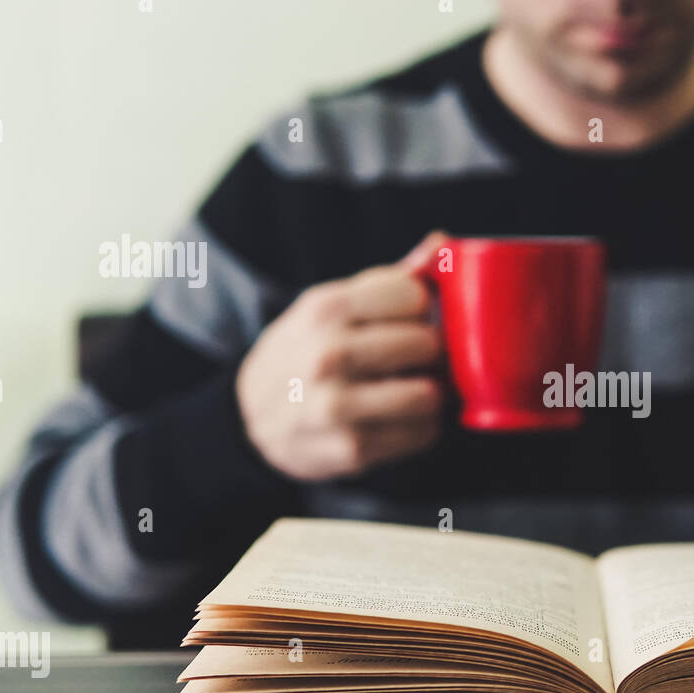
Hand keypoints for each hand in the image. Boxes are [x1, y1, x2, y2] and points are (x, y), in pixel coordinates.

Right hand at [235, 231, 448, 480]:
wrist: (251, 416)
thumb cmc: (305, 351)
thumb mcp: (329, 307)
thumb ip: (388, 280)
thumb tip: (442, 243)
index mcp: (325, 309)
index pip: (412, 294)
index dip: (423, 307)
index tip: (412, 319)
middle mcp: (327, 355)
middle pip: (426, 343)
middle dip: (432, 352)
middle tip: (419, 359)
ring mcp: (337, 405)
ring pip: (429, 395)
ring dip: (431, 393)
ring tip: (415, 388)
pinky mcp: (351, 449)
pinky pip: (421, 435)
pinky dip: (422, 427)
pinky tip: (401, 419)